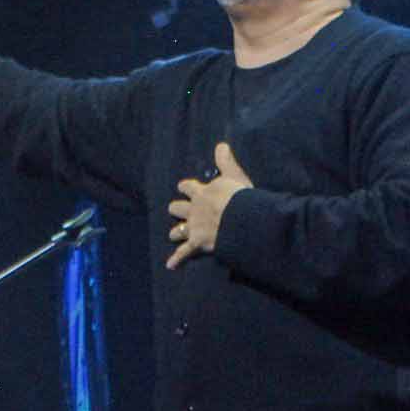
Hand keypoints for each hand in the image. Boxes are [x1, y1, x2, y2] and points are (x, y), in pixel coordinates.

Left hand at [166, 142, 251, 269]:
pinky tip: (170, 265)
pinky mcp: (198, 243)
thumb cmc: (239, 196)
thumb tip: (221, 144)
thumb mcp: (234, 175)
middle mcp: (194, 209)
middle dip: (177, 209)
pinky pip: (185, 253)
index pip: (188, 187)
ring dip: (176, 232)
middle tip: (176, 209)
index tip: (183, 187)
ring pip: (178, 230)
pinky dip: (177, 259)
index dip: (185, 187)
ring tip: (173, 234)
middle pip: (177, 208)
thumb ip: (226, 161)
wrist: (239, 217)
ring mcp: (194, 227)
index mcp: (201, 193)